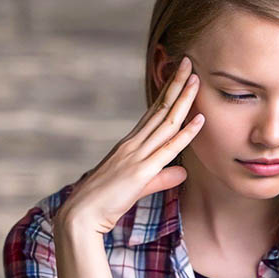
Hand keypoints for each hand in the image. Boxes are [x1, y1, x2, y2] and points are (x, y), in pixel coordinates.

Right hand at [55, 56, 203, 234]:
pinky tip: (199, 119)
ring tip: (196, 79)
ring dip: (183, 100)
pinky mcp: (141, 172)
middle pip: (160, 110)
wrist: (80, 215)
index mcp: (129, 146)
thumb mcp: (137, 188)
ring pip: (166, 123)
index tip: (179, 75)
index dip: (167, 93)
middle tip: (189, 62)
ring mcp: (137, 156)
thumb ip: (161, 178)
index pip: (152, 114)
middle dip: (175, 85)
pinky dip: (186, 133)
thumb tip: (182, 172)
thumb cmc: (103, 203)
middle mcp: (133, 145)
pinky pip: (168, 149)